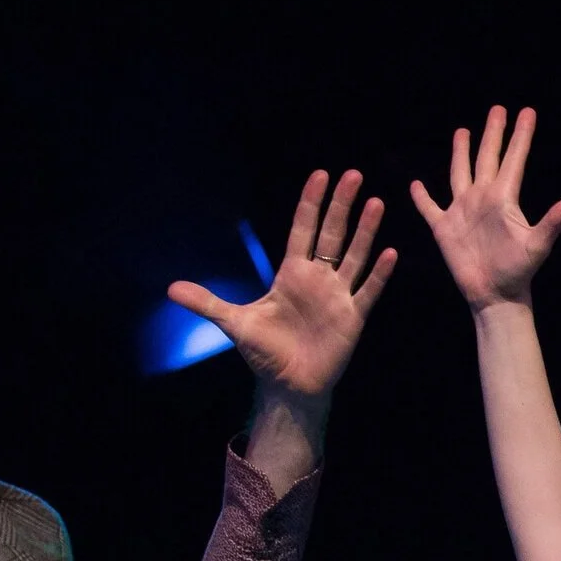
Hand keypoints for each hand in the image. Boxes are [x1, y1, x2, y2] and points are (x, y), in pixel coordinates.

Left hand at [169, 169, 394, 400]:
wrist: (289, 386)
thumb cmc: (265, 353)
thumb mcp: (234, 323)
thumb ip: (207, 303)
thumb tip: (171, 289)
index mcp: (290, 275)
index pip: (302, 230)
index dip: (310, 203)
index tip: (320, 175)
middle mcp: (317, 280)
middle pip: (332, 234)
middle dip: (341, 205)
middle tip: (353, 174)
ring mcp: (337, 297)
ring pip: (354, 256)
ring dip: (365, 231)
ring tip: (376, 202)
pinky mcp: (352, 318)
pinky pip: (368, 291)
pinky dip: (378, 274)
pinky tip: (389, 253)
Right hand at [409, 106, 560, 310]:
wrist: (495, 296)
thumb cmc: (518, 272)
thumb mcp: (537, 245)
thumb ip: (553, 221)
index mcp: (503, 198)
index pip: (513, 159)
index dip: (520, 136)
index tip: (527, 111)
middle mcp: (483, 199)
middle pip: (487, 157)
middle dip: (492, 134)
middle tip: (497, 109)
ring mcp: (462, 212)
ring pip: (460, 173)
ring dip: (461, 153)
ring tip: (462, 131)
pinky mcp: (444, 229)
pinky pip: (429, 208)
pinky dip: (422, 197)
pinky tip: (416, 184)